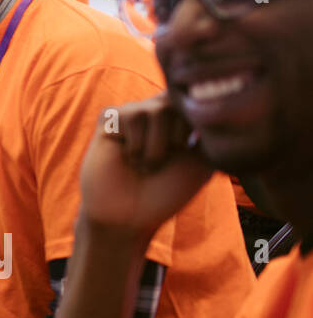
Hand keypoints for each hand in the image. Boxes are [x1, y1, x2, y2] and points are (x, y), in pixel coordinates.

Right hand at [78, 93, 214, 238]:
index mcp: (179, 118)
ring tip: (144, 165)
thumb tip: (209, 102)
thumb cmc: (165, 192)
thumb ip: (207, 131)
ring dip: (154, 150)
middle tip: (163, 163)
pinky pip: (129, 118)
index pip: (195, 100)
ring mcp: (131, 112)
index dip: (196, 128)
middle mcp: (155, 110)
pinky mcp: (108, 119)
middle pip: (176, 102)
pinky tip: (127, 159)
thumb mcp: (200, 162)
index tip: (188, 154)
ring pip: (154, 112)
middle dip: (177, 140)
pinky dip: (134, 147)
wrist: (130, 217)